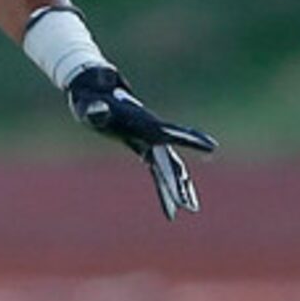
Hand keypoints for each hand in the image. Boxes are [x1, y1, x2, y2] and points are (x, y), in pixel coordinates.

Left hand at [65, 64, 216, 219]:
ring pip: (170, 168)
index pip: (171, 134)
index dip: (191, 140)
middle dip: (178, 183)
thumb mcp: (89, 105)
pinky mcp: (145, 148)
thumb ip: (94, 109)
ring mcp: (151, 141)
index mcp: (145, 123)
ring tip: (188, 208)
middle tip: (189, 206)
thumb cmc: (90, 99)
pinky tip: (170, 205)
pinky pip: (159, 170)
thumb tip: (98, 110)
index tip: (211, 146)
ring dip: (178, 187)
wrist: (95, 92)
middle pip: (170, 161)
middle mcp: (153, 133)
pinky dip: (165, 185)